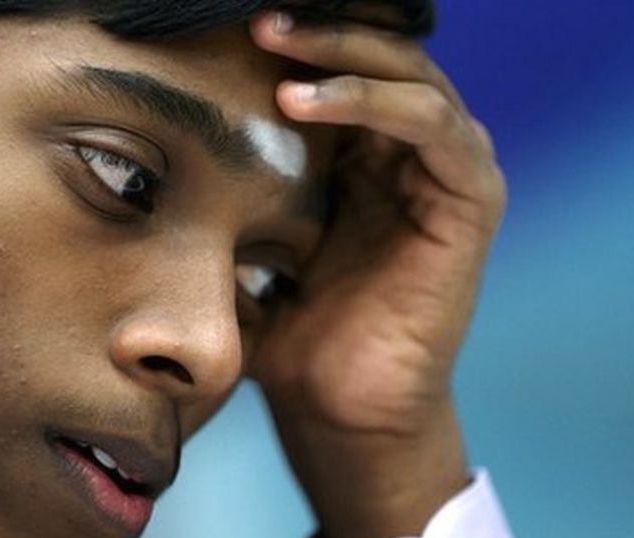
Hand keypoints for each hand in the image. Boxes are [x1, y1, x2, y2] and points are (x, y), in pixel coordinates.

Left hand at [247, 13, 506, 537]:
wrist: (337, 403)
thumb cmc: (291, 326)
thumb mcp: (252, 237)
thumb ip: (234, 186)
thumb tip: (162, 135)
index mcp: (368, 154)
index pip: (344, 65)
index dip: (297, 39)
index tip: (226, 22)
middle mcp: (413, 152)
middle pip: (380, 54)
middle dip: (318, 28)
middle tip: (253, 15)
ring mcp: (448, 169)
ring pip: (408, 73)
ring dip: (339, 49)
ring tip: (271, 40)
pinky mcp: (471, 198)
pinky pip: (430, 125)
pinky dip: (371, 101)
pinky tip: (303, 101)